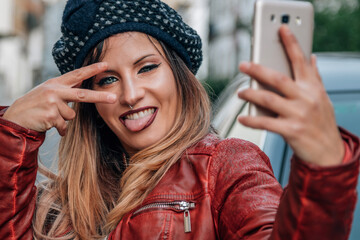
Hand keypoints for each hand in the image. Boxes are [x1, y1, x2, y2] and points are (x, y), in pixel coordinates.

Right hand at [3, 62, 115, 135]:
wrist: (16, 117)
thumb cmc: (35, 105)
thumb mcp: (48, 92)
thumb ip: (65, 89)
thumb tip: (83, 82)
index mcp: (56, 83)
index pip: (77, 74)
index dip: (91, 70)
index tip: (105, 65)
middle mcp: (54, 91)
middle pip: (82, 95)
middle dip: (99, 97)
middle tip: (113, 98)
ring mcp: (52, 103)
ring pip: (71, 115)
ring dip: (63, 119)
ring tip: (50, 116)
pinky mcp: (50, 116)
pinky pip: (64, 126)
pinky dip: (59, 128)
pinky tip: (48, 123)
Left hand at [237, 25, 343, 165]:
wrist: (330, 152)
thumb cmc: (322, 122)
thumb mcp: (322, 97)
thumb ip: (314, 77)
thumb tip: (312, 57)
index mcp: (312, 87)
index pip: (301, 60)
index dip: (291, 43)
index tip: (281, 29)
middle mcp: (306, 98)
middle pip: (278, 78)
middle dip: (258, 70)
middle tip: (243, 65)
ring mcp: (299, 115)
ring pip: (268, 99)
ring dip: (251, 94)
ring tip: (240, 93)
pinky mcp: (292, 131)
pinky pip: (266, 123)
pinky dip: (252, 120)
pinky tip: (242, 118)